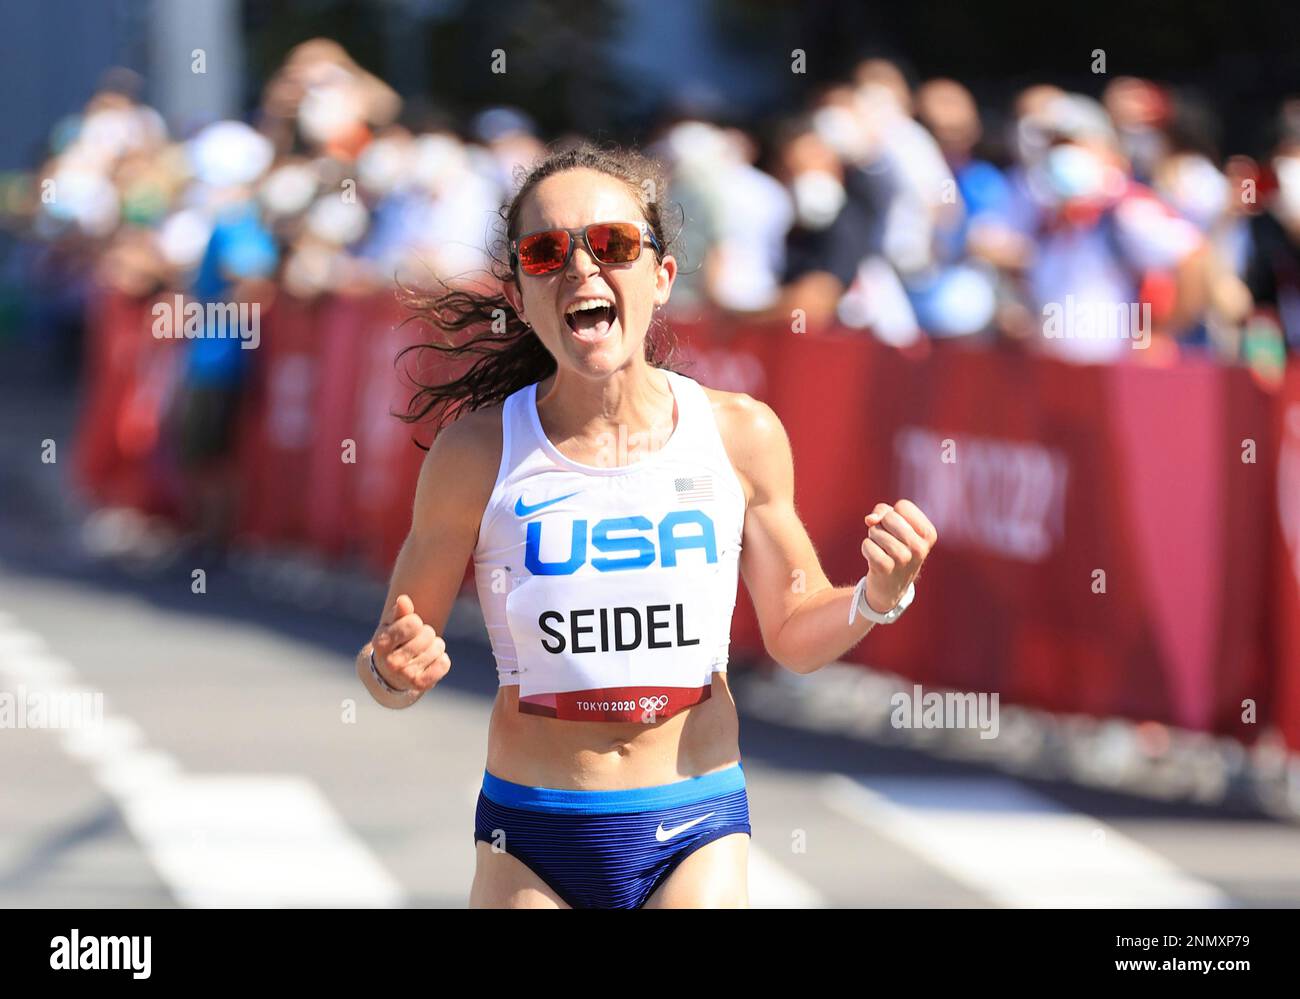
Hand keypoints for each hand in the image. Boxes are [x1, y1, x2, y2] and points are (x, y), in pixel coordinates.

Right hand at [370, 594, 449, 692]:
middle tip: (417, 641)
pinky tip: (431, 662)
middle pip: (428, 633)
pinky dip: (442, 660)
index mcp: (382, 643)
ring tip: (423, 652)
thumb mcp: (391, 625)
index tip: (409, 629)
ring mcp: (406, 675)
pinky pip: (444, 664)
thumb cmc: (394, 642)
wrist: (390, 674)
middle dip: (426, 634)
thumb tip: (404, 600)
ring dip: (434, 646)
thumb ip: (399, 612)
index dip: (415, 622)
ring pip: (438, 647)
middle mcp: (391, 662)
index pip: (414, 622)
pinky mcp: (420, 685)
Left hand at [861, 499, 936, 613]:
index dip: (893, 513)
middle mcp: (920, 547)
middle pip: (890, 517)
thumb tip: (870, 519)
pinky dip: (866, 547)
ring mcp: (903, 559)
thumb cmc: (895, 547)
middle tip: (887, 539)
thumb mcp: (896, 527)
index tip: (897, 528)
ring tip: (882, 549)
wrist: (892, 585)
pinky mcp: (885, 568)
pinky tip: (875, 558)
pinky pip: (867, 545)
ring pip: (876, 530)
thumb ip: (883, 512)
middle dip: (881, 524)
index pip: (903, 506)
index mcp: (929, 534)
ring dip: (873, 536)